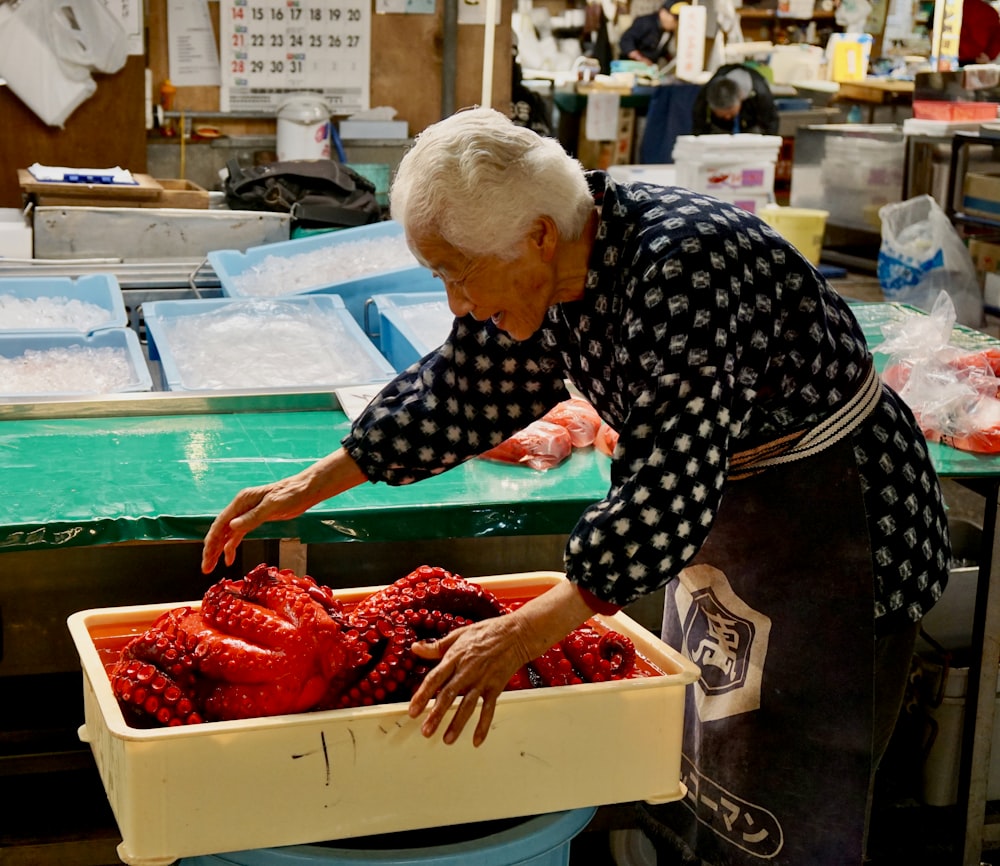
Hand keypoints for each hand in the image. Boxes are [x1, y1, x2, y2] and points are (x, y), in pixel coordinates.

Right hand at [201, 479, 308, 572]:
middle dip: (212, 549)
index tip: (206, 557)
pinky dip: (232, 546)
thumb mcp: (273, 506)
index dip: (212, 541)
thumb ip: (253, 517)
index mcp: (242, 501)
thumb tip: (232, 526)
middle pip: (220, 530)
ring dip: (219, 550)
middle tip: (206, 568)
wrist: (305, 489)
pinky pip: (238, 534)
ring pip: (228, 534)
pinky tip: (229, 558)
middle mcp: (241, 507)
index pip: (220, 523)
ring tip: (211, 567)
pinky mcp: (256, 518)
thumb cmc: (291, 494)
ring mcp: (248, 513)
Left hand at [407, 615, 531, 746]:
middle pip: (449, 695)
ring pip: (468, 705)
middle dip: (436, 715)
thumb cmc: (487, 631)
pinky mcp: (495, 687)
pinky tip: (477, 739)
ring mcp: (482, 680)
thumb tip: (416, 648)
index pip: (435, 678)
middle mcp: (468, 670)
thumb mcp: (458, 634)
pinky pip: (489, 709)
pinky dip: (483, 725)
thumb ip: (436, 646)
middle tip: (426, 731)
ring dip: (457, 724)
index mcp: (456, 657)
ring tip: (447, 739)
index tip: (413, 710)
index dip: (422, 695)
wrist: (516, 634)